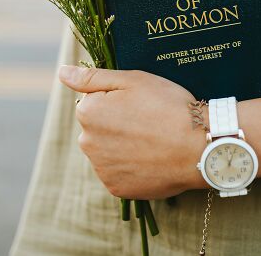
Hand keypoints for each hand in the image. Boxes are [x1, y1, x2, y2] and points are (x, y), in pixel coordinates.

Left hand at [60, 65, 207, 198]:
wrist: (198, 147)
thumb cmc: (168, 106)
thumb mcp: (133, 80)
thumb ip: (92, 77)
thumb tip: (62, 72)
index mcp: (88, 112)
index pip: (94, 101)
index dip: (119, 99)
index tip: (141, 102)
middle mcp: (87, 143)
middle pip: (99, 128)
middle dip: (118, 123)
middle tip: (150, 120)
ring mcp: (102, 169)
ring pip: (109, 151)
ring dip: (124, 146)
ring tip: (154, 140)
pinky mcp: (117, 189)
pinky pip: (120, 173)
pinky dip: (132, 166)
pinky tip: (152, 158)